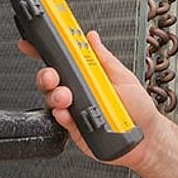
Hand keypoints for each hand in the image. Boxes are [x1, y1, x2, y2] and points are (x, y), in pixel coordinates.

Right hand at [18, 30, 162, 169]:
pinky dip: (61, 115)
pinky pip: (60, 119)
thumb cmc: (138, 108)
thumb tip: (91, 37)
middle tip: (53, 75)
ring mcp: (74, 109)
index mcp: (87, 74)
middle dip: (46, 74)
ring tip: (68, 97)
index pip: (62, 59)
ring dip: (56, 95)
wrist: (145, 140)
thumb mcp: (123, 76)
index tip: (32, 42)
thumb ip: (103, 57)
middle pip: (50, 78)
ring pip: (52, 99)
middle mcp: (78, 90)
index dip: (45, 49)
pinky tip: (67, 113)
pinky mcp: (73, 128)